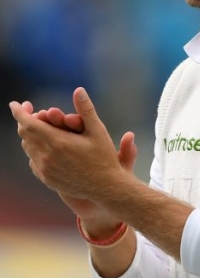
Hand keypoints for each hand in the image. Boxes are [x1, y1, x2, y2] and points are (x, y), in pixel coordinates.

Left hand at [10, 88, 128, 202]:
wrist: (106, 187)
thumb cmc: (104, 157)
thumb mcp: (98, 131)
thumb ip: (86, 109)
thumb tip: (79, 90)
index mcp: (58, 142)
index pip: (28, 123)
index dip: (19, 112)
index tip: (15, 104)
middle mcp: (47, 157)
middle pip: (25, 134)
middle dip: (25, 121)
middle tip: (32, 112)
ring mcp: (45, 169)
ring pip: (28, 147)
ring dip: (30, 135)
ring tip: (39, 128)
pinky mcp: (46, 178)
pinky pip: (33, 160)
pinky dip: (35, 150)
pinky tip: (46, 146)